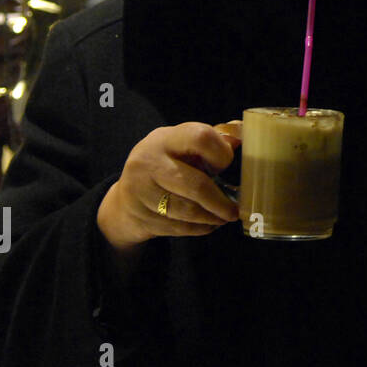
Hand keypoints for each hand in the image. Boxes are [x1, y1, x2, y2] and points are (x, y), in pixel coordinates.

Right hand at [97, 121, 242, 255]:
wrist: (125, 200)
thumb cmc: (164, 165)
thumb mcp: (180, 146)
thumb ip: (209, 142)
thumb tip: (240, 139)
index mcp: (165, 139)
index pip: (200, 138)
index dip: (221, 154)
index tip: (225, 165)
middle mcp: (149, 163)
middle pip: (196, 185)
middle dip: (220, 201)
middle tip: (235, 210)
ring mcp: (142, 193)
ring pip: (188, 211)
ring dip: (212, 217)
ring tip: (224, 217)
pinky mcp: (142, 218)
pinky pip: (180, 228)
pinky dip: (200, 228)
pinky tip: (208, 224)